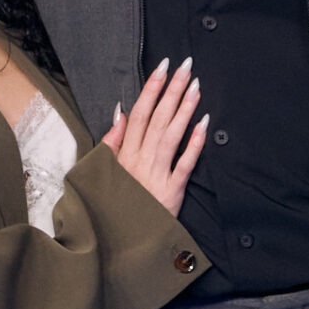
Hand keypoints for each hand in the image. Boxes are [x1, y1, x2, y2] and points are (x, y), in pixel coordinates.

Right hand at [104, 57, 207, 215]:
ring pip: (171, 135)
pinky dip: (194, 143)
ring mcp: (156, 175)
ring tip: (195, 86)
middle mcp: (140, 160)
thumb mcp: (105, 171)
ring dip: (184, 109)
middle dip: (172, 89)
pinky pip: (185, 164)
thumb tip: (121, 111)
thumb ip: (112, 141)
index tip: (163, 67)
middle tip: (185, 66)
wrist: (122, 242)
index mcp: (124, 153)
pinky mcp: (172, 192)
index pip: (139, 113)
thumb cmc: (114, 204)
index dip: (152, 88)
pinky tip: (204, 123)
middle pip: (158, 118)